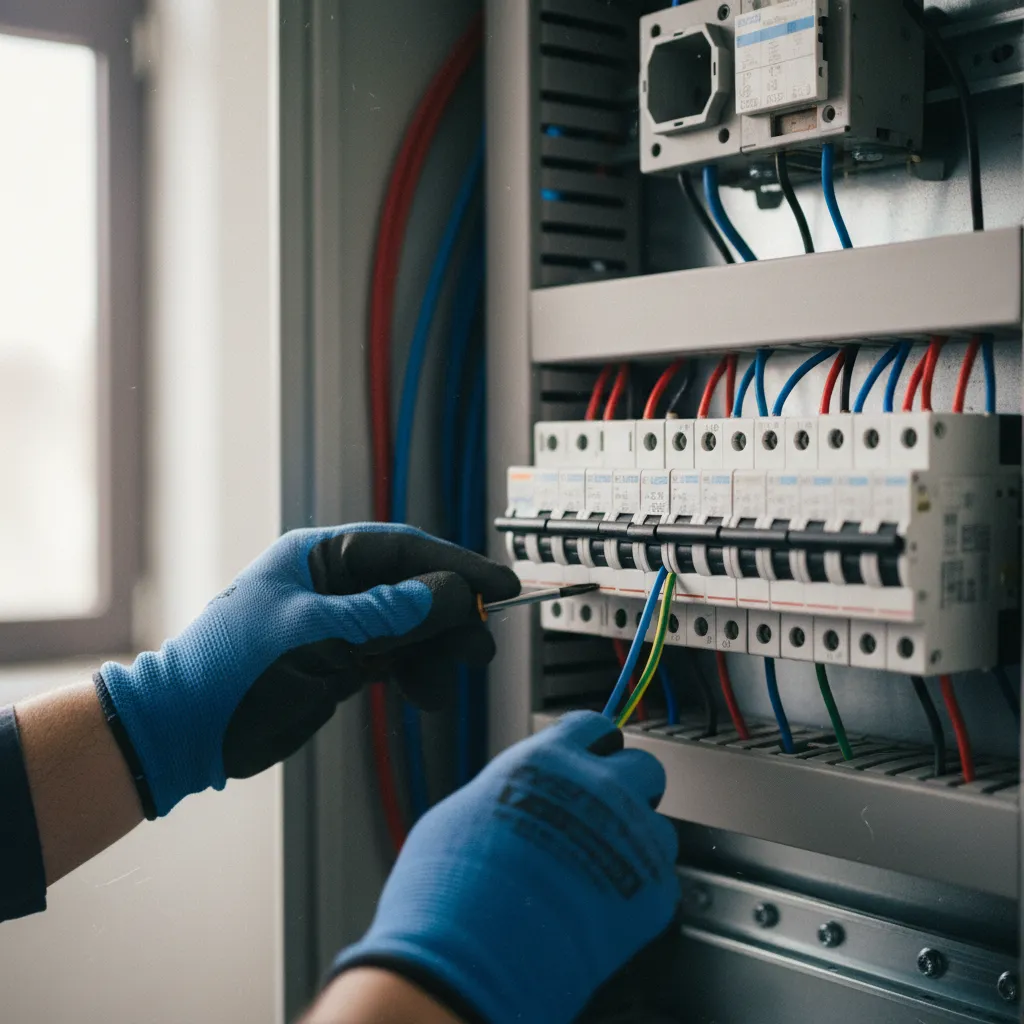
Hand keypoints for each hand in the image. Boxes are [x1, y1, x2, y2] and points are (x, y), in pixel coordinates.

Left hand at [97, 524, 518, 815]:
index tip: (499, 583)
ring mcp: (338, 624)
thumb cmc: (231, 672)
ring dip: (434, 653)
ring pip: (408, 627)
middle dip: (449, 617)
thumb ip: (388, 615)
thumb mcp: (316, 637)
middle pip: (412, 589)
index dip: (455, 566)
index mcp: (320, 557)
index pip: (403, 550)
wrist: (184, 731)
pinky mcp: (339, 660)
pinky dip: (414, 673)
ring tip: (448, 683)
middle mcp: (333, 585)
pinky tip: (426, 693)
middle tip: (480, 646)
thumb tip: (451, 593)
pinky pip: (393, 657)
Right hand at [330, 711, 679, 1023]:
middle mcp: (599, 787)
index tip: (591, 756)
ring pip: (659, 826)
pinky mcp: (650, 892)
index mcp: (550, 758)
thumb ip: (505, 792)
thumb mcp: (462, 812)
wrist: (477, 952)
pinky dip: (637, 894)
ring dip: (636, 842)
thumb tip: (510, 798)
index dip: (591, 743)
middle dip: (628, 786)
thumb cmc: (454, 886)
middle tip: (604, 814)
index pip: (593, 725)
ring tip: (601, 870)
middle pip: (642, 767)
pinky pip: (659, 881)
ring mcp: (630, 837)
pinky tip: (603, 909)